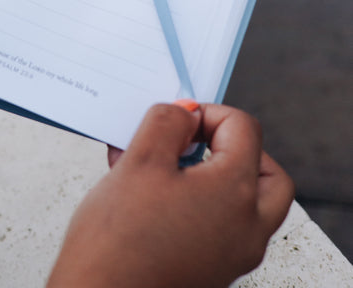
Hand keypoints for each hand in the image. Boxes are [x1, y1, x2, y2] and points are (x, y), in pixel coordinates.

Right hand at [46, 102, 293, 287]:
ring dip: (220, 175)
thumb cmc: (117, 241)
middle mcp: (247, 227)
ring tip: (172, 167)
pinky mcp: (214, 271)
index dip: (206, 112)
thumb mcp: (139, 159)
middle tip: (196, 140)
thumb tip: (185, 112)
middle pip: (266, 172)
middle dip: (233, 146)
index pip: (244, 128)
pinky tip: (157, 196)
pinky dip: (206, 203)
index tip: (175, 120)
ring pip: (250, 202)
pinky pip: (226, 226)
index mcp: (236, 193)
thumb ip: (168, 122)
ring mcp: (234, 255)